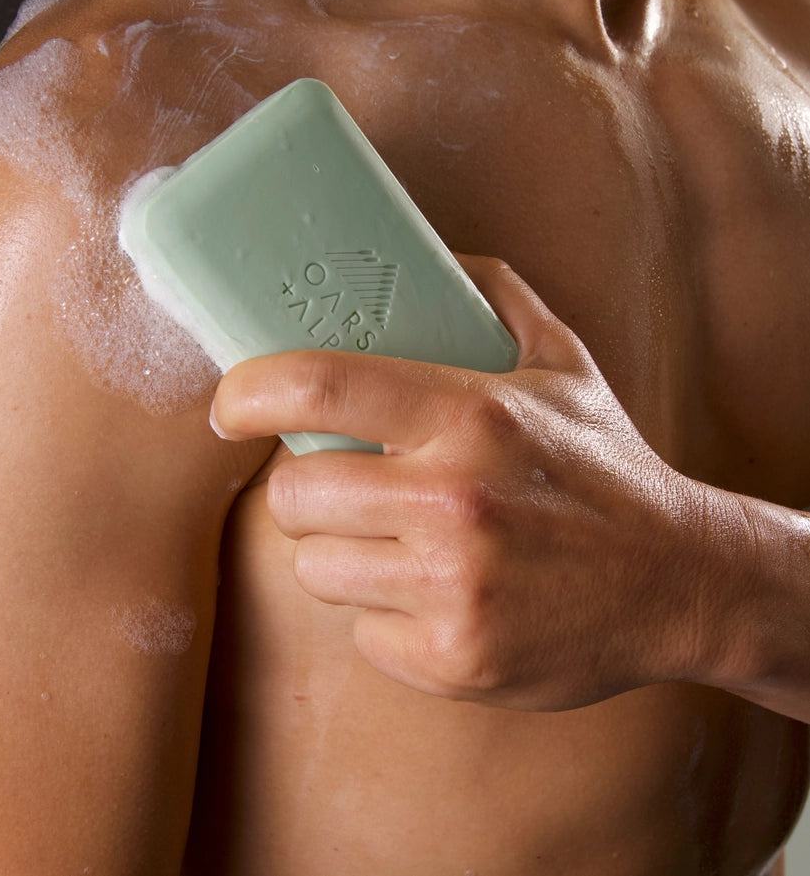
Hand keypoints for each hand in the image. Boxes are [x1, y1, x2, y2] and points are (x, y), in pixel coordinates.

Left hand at [211, 255, 729, 711]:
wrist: (680, 581)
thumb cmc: (606, 469)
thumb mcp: (564, 364)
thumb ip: (494, 295)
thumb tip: (429, 252)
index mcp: (471, 416)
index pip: (318, 385)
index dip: (249, 391)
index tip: (230, 405)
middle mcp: (453, 502)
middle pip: (294, 496)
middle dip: (303, 491)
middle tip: (340, 488)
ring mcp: (451, 589)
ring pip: (316, 568)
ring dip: (341, 554)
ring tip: (394, 544)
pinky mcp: (453, 659)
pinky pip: (361, 633)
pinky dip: (385, 617)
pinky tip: (435, 596)